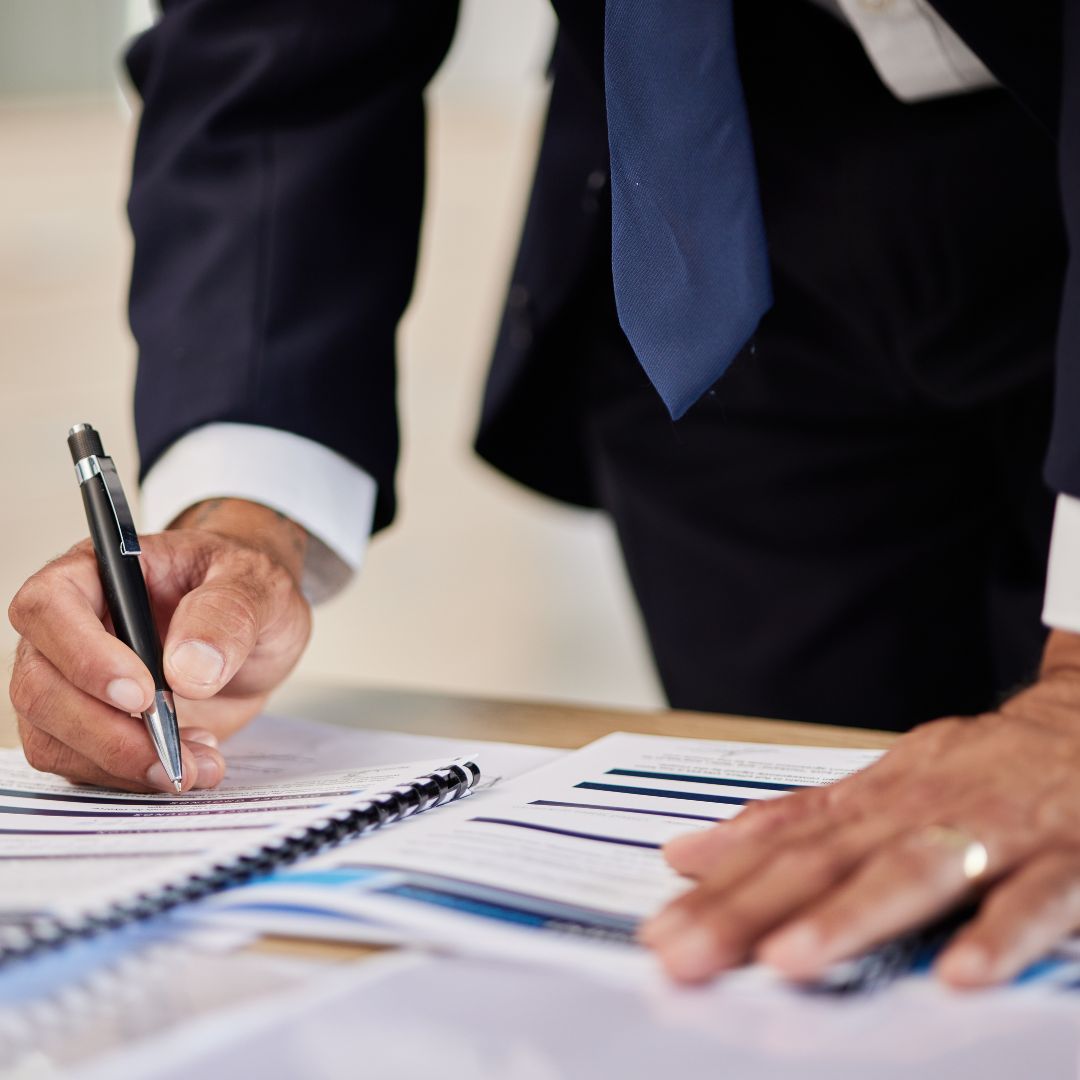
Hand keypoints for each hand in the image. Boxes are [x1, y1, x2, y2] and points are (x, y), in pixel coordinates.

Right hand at [8, 498, 310, 792]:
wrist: (259, 629)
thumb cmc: (245, 589)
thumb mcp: (257, 585)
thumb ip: (228, 613)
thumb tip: (189, 668)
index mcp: (100, 571)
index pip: (50, 605)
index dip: (84, 655)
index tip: (142, 695)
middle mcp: (72, 626)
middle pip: (40, 686)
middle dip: (104, 732)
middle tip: (170, 753)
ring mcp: (74, 681)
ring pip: (52, 737)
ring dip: (121, 763)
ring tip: (199, 762)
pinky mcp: (93, 726)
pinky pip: (83, 765)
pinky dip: (133, 777)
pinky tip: (191, 762)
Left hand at [640, 629, 1079, 988]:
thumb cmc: (973, 768)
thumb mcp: (878, 785)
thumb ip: (792, 820)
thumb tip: (689, 851)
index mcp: (871, 803)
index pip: (780, 850)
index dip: (718, 891)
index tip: (660, 931)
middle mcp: (917, 815)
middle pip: (824, 863)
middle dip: (752, 911)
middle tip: (689, 954)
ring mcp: (989, 835)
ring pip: (913, 874)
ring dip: (850, 915)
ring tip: (789, 958)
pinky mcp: (1065, 860)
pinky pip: (1033, 900)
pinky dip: (999, 933)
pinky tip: (959, 973)